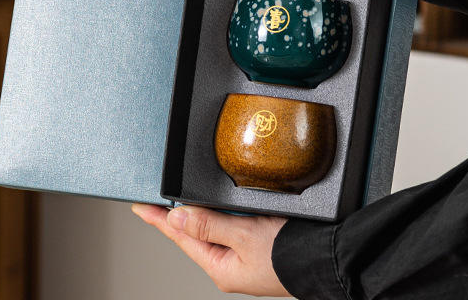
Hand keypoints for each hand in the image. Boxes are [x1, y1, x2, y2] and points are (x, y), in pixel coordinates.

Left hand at [131, 203, 289, 295]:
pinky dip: (218, 213)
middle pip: (194, 233)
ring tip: (177, 201)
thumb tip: (175, 218)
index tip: (139, 206)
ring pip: (212, 228)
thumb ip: (208, 225)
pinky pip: (230, 226)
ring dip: (196, 213)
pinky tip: (216, 205)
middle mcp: (230, 263)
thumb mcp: (244, 236)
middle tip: (154, 201)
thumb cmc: (289, 253)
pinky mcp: (260, 245)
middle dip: (175, 216)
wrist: (328, 259)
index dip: (159, 220)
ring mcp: (245, 256)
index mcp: (221, 266)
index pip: (181, 237)